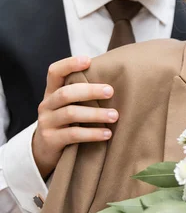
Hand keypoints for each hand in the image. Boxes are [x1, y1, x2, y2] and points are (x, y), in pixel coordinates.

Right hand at [32, 56, 117, 178]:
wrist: (44, 151)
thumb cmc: (65, 122)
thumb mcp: (67, 105)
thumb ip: (81, 94)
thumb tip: (114, 82)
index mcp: (51, 92)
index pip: (55, 72)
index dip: (69, 64)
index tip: (88, 60)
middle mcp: (46, 105)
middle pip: (66, 93)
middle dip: (90, 91)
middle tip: (111, 91)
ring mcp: (47, 122)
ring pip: (71, 113)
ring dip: (96, 114)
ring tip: (115, 116)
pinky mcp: (51, 139)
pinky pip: (73, 134)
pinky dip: (92, 133)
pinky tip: (107, 134)